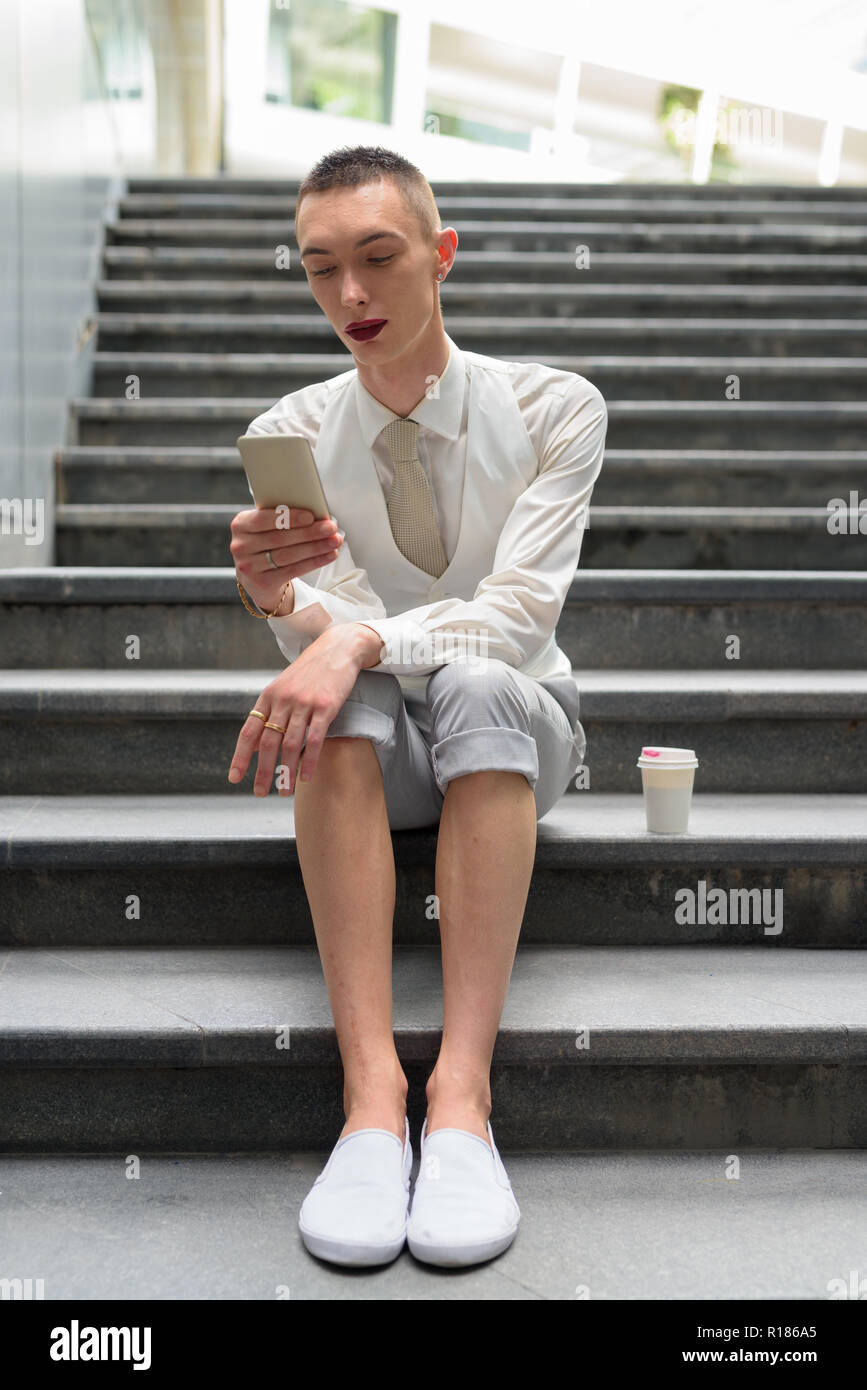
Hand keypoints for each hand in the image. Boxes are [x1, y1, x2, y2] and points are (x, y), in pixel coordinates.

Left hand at [227, 622, 383, 794]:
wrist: (338, 648)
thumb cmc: (311, 671)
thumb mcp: (284, 687)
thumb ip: (270, 714)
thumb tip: (254, 745)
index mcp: (269, 696)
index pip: (249, 731)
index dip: (240, 756)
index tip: (235, 778)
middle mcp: (283, 700)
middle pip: (268, 742)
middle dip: (262, 771)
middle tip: (259, 792)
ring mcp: (304, 703)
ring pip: (290, 745)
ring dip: (286, 772)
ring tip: (284, 792)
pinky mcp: (325, 706)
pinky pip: (314, 739)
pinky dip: (308, 761)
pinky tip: (306, 777)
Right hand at [229, 504, 344, 615]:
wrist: (256, 576)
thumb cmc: (266, 542)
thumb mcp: (266, 527)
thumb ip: (281, 518)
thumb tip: (315, 514)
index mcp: (240, 524)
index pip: (264, 519)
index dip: (288, 518)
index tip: (311, 516)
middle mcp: (240, 546)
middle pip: (280, 538)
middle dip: (309, 532)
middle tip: (331, 527)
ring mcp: (249, 566)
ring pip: (288, 555)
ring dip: (316, 548)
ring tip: (334, 541)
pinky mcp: (262, 582)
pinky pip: (293, 570)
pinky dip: (314, 562)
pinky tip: (329, 555)